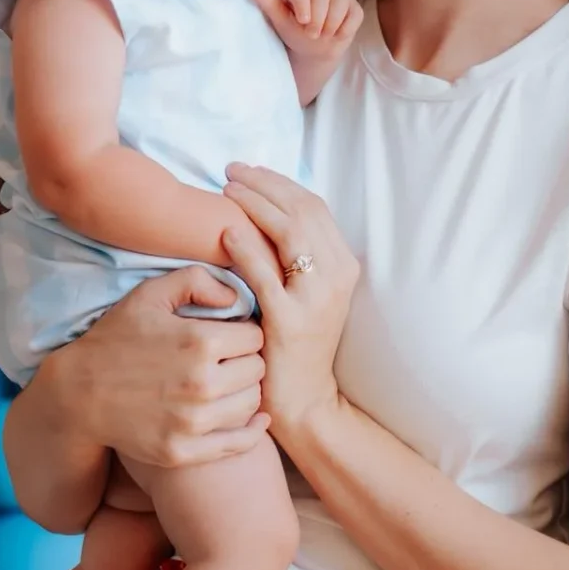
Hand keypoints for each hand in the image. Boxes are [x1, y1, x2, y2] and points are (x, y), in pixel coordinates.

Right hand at [58, 264, 267, 473]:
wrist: (77, 393)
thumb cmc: (115, 338)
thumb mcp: (149, 294)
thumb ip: (196, 280)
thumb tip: (236, 295)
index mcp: (200, 341)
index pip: (256, 336)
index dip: (244, 333)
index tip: (229, 336)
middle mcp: (202, 383)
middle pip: (258, 370)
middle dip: (246, 361)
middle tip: (228, 361)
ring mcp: (192, 421)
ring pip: (253, 403)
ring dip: (245, 392)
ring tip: (228, 384)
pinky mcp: (183, 450)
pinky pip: (239, 443)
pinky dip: (252, 431)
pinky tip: (254, 421)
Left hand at [221, 164, 359, 442]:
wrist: (304, 399)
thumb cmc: (298, 343)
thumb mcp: (309, 293)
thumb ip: (299, 255)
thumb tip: (271, 210)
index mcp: (344, 265)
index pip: (314, 206)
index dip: (281, 183)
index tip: (250, 171)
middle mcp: (337, 276)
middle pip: (302, 211)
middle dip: (265, 184)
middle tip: (231, 171)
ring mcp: (316, 298)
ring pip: (288, 233)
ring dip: (254, 205)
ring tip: (225, 191)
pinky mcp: (291, 320)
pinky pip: (266, 273)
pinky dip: (245, 247)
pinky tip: (224, 232)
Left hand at [253, 0, 361, 62]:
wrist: (316, 48)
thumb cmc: (296, 32)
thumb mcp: (281, 21)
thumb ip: (269, 5)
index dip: (303, 4)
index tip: (302, 22)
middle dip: (317, 18)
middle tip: (312, 34)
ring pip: (339, 4)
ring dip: (330, 25)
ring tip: (323, 35)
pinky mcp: (354, 8)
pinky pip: (353, 15)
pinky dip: (345, 29)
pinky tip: (337, 35)